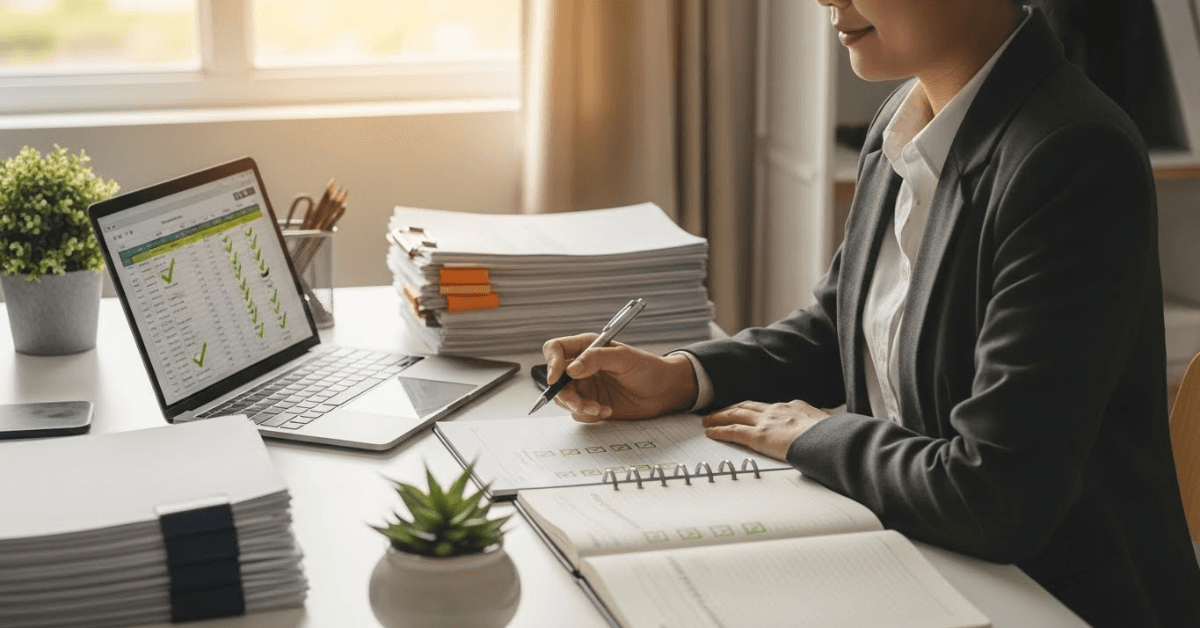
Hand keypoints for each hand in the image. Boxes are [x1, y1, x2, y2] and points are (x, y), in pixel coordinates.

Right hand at [542, 334, 698, 421]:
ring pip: (564, 399)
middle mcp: (581, 367)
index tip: (556, 379)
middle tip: (580, 404)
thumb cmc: (648, 368)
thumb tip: (571, 369)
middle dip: (566, 395)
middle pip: (556, 380)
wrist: (664, 391)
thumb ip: (596, 359)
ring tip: (599, 408)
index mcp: (586, 347)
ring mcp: (585, 387)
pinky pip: (578, 413)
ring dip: (578, 407)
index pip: (556, 349)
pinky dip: (589, 415)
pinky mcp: (591, 404)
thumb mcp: (624, 358)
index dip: (551, 363)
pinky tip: (608, 410)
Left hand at [702, 400, 830, 460]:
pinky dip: (719, 431)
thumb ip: (817, 428)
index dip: (754, 408)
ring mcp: (766, 422)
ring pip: (735, 415)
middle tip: (720, 411)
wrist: (830, 439)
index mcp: (794, 407)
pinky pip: (733, 432)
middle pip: (747, 406)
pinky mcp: (758, 436)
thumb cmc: (833, 437)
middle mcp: (777, 410)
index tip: (747, 410)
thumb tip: (824, 434)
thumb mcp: (827, 426)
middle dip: (732, 408)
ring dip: (719, 417)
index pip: (769, 406)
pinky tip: (710, 432)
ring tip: (708, 420)